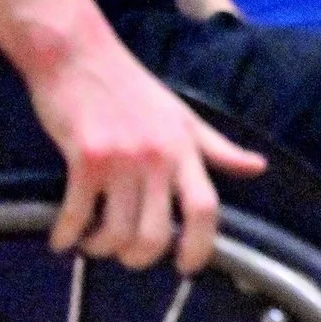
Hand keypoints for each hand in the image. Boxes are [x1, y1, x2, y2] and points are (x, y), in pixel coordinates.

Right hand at [26, 29, 265, 272]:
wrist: (78, 54)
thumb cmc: (131, 86)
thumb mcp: (183, 116)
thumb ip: (218, 149)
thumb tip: (258, 167)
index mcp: (185, 148)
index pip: (205, 208)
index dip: (199, 246)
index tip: (187, 267)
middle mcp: (158, 157)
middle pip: (156, 234)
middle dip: (140, 257)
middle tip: (128, 256)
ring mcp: (121, 159)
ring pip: (116, 232)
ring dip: (102, 248)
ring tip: (94, 242)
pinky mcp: (84, 158)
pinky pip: (77, 214)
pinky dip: (67, 235)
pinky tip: (62, 238)